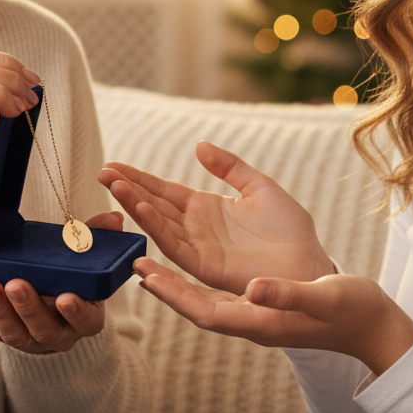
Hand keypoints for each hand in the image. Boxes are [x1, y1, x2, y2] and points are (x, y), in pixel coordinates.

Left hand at [0, 211, 119, 352]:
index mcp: (87, 318)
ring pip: (15, 334)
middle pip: (45, 330)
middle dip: (29, 308)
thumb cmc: (71, 276)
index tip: (65, 297)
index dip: (77, 313)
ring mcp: (32, 340)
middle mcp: (61, 334)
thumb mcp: (87, 258)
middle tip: (16, 284)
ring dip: (0, 311)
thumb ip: (97, 237)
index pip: (87, 322)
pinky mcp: (7, 336)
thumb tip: (114, 218)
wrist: (50, 298)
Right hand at [98, 142, 333, 293]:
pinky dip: (157, 229)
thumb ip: (230, 167)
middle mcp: (196, 228)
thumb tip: (199, 146)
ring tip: (115, 186)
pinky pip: (175, 247)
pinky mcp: (206, 266)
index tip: (113, 166)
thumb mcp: (260, 187)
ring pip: (159, 224)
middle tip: (102, 173)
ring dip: (136, 206)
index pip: (164, 191)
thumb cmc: (291, 231)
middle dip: (128, 190)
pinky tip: (142, 211)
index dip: (139, 179)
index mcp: (207, 208)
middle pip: (154, 205)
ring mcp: (199, 247)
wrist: (310, 265)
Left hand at [134, 257, 412, 374]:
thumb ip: (288, 295)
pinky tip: (186, 263)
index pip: (204, 311)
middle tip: (133, 261)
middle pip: (194, 306)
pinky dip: (196, 279)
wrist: (373, 325)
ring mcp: (254, 317)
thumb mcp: (324, 298)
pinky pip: (217, 294)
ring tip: (148, 259)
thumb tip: (253, 289)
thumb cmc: (352, 311)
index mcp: (261, 324)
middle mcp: (250, 322)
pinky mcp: (260, 308)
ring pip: (202, 300)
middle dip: (163, 285)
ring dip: (175, 280)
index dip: (173, 293)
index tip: (146, 274)